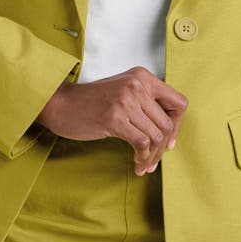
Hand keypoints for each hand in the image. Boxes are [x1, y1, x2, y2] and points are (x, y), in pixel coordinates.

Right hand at [35, 66, 187, 174]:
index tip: (167, 141)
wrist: (61, 104)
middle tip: (152, 160)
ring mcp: (126, 100)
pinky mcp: (115, 118)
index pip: (179, 103)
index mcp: (143, 76)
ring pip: (156, 136)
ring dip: (152, 156)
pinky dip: (142, 157)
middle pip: (167, 124)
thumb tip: (170, 134)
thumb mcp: (124, 92)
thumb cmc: (92, 102)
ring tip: (143, 165)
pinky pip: (142, 143)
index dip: (177, 125)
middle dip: (162, 148)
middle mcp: (137, 85)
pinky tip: (136, 163)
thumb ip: (146, 103)